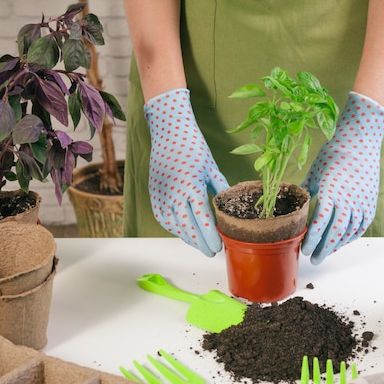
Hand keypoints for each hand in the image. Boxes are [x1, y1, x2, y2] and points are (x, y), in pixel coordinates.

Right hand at [144, 89, 229, 256]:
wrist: (169, 131)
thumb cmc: (194, 147)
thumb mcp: (212, 169)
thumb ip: (221, 191)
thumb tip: (230, 210)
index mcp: (191, 186)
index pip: (202, 219)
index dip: (210, 237)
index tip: (218, 247)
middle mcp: (173, 193)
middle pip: (187, 227)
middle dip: (200, 243)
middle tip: (212, 252)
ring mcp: (161, 194)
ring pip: (173, 225)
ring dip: (187, 237)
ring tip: (200, 244)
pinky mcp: (153, 193)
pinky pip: (162, 217)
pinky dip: (173, 228)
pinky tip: (184, 231)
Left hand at [301, 91, 383, 263]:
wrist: (359, 143)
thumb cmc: (332, 156)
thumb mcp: (314, 173)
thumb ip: (305, 193)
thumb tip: (294, 207)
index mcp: (330, 192)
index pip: (320, 223)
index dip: (312, 240)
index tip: (304, 249)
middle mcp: (348, 200)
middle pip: (335, 233)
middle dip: (323, 249)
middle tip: (314, 259)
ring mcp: (362, 202)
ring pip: (349, 232)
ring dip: (336, 245)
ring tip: (325, 252)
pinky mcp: (370, 203)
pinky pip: (361, 227)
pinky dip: (350, 237)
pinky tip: (341, 242)